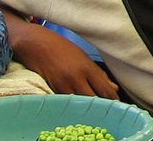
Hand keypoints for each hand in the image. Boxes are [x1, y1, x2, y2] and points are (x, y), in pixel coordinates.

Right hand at [4, 14, 119, 98]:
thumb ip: (99, 74)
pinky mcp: (52, 89)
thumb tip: (113, 89)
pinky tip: (77, 105)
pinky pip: (66, 102)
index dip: (112, 100)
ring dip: (86, 107)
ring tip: (92, 108)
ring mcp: (63, 84)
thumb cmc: (61, 48)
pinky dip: (73, 105)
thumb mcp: (83, 58)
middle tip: (105, 109)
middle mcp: (76, 77)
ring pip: (79, 103)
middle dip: (100, 106)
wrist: (36, 43)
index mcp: (87, 68)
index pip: (105, 90)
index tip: (116, 105)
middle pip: (93, 100)